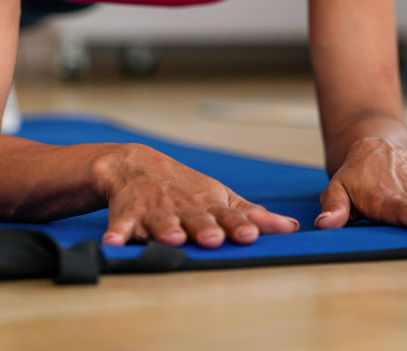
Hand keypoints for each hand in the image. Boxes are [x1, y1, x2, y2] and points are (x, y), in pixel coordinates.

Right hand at [95, 143, 299, 247]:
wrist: (135, 165)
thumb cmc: (186, 189)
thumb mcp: (219, 197)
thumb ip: (253, 214)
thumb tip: (292, 227)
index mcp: (209, 205)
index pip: (228, 215)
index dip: (239, 225)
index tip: (250, 235)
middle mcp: (184, 208)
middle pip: (197, 219)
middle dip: (206, 228)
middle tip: (214, 238)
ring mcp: (155, 211)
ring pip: (163, 222)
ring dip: (168, 230)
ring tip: (174, 239)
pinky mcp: (126, 214)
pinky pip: (120, 225)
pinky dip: (117, 233)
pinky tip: (113, 242)